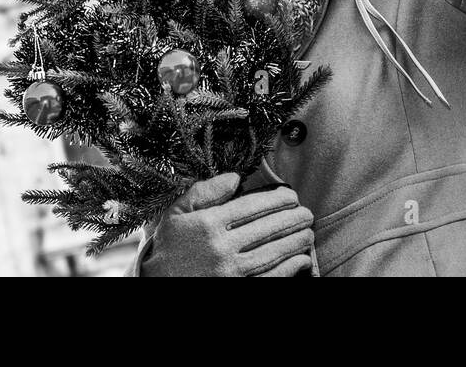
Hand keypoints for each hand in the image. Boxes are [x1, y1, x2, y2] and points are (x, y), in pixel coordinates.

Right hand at [140, 173, 315, 276]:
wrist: (156, 284)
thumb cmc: (169, 246)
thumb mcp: (176, 212)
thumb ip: (204, 191)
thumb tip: (236, 177)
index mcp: (208, 223)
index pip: (252, 206)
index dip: (277, 199)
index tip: (291, 196)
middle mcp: (221, 247)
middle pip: (267, 228)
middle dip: (293, 219)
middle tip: (307, 213)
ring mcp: (230, 272)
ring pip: (273, 253)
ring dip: (296, 242)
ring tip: (308, 233)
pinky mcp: (236, 288)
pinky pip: (270, 278)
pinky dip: (290, 269)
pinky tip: (301, 260)